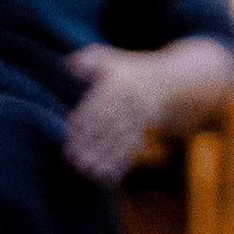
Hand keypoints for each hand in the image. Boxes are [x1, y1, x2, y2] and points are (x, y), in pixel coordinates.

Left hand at [63, 45, 163, 183]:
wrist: (164, 83)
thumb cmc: (126, 71)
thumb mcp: (108, 58)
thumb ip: (88, 60)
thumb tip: (70, 66)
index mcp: (116, 85)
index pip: (95, 107)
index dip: (81, 124)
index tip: (68, 138)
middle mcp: (127, 102)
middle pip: (106, 128)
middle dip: (90, 146)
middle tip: (74, 161)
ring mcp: (137, 118)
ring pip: (118, 141)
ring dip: (102, 159)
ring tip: (86, 171)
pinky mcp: (143, 131)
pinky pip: (131, 148)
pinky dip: (118, 163)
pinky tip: (106, 174)